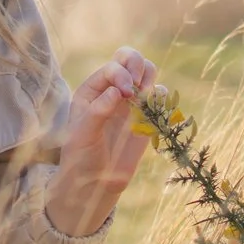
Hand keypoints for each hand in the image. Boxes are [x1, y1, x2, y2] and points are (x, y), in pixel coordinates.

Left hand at [48, 45, 158, 236]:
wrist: (95, 183)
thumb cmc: (81, 157)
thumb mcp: (82, 135)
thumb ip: (98, 111)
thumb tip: (118, 90)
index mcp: (92, 90)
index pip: (112, 68)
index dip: (122, 74)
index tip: (125, 93)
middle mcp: (112, 91)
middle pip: (130, 60)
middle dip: (137, 65)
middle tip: (137, 85)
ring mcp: (130, 103)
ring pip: (147, 73)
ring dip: (150, 78)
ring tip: (143, 99)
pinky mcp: (146, 118)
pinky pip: (160, 97)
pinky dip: (162, 97)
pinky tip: (153, 110)